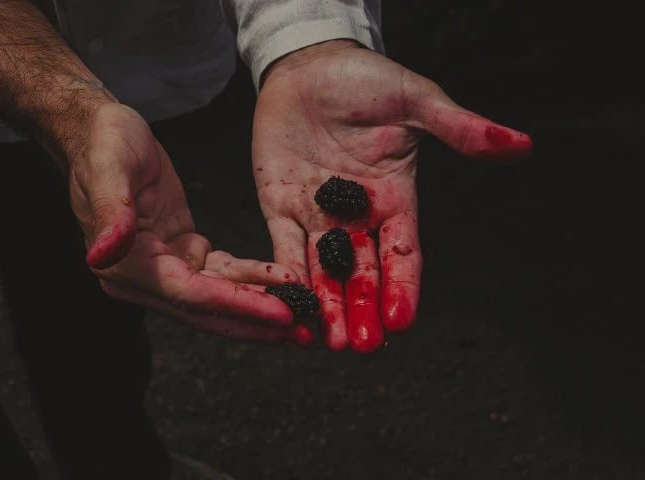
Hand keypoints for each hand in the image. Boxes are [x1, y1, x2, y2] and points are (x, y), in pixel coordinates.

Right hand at [68, 103, 312, 345]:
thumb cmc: (103, 142)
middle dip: (256, 322)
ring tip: (304, 316)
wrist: (102, 132)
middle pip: (208, 310)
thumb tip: (100, 256)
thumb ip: (110, 211)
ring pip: (219, 297)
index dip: (237, 305)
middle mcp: (144, 277)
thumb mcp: (108, 166)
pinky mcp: (182, 253)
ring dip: (260, 307)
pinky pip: (222, 274)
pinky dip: (251, 281)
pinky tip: (283, 284)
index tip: (281, 312)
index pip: (190, 295)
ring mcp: (164, 268)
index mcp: (126, 264)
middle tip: (303, 332)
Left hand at [253, 40, 531, 352]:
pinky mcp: (280, 206)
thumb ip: (460, 129)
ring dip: (326, 305)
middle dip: (364, 308)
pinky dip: (285, 275)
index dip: (403, 286)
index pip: (403, 251)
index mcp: (394, 197)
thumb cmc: (365, 80)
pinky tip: (288, 302)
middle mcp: (357, 215)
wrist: (309, 66)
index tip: (402, 320)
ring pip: (323, 269)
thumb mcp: (416, 101)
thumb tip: (522, 144)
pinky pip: (282, 246)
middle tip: (364, 346)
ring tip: (330, 342)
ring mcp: (317, 214)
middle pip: (362, 271)